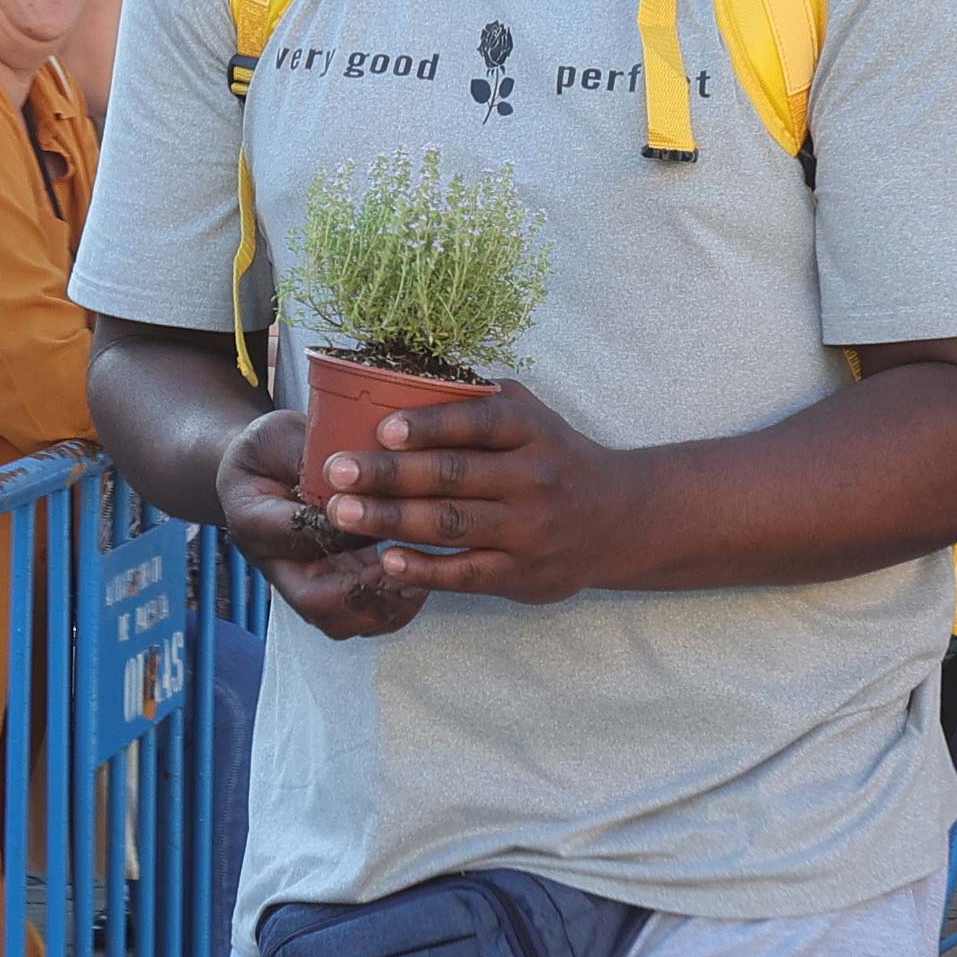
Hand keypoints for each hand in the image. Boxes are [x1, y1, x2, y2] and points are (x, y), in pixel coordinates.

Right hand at [217, 409, 430, 639]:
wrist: (261, 472)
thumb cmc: (271, 450)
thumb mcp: (280, 436)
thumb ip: (309, 454)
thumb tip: (353, 471)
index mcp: (255, 521)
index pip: (301, 534)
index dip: (345, 528)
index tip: (384, 512)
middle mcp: (276, 563)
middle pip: (313, 600)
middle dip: (364, 592)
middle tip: (402, 567)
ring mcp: (303, 581)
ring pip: (337, 621)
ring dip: (380, 608)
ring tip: (416, 582)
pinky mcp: (330, 587)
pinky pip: (357, 618)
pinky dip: (390, 611)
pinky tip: (419, 584)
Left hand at [315, 379, 641, 605]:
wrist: (621, 519)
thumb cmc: (556, 458)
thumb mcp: (534, 417)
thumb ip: (482, 401)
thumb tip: (404, 382)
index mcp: (533, 432)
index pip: (480, 423)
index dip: (431, 425)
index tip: (383, 428)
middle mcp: (534, 479)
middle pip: (453, 476)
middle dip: (388, 474)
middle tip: (335, 473)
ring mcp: (530, 530)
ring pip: (452, 525)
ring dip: (391, 519)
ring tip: (342, 513)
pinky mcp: (524, 574)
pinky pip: (467, 574)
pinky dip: (424, 569)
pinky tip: (387, 559)